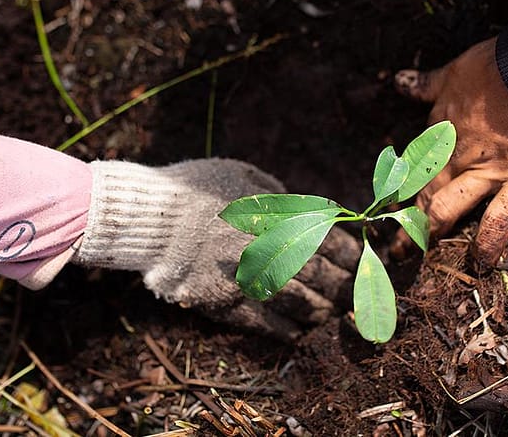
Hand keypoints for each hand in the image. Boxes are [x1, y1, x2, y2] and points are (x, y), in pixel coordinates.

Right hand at [72, 159, 358, 340]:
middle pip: (321, 275)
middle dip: (343, 289)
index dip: (352, 257)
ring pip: (300, 302)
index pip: (330, 240)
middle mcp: (269, 246)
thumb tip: (306, 210)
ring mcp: (248, 276)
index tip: (361, 265)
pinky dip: (286, 330)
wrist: (146, 215)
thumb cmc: (192, 187)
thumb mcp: (241, 175)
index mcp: (277, 214)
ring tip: (328, 316)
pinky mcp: (224, 300)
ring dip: (320, 312)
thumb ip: (278, 195)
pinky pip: (265, 323)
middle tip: (353, 299)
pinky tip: (297, 333)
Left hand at [393, 37, 507, 265]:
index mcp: (443, 126)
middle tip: (394, 243)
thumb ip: (429, 83)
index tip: (391, 202)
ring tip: (416, 255)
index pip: (415, 162)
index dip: (401, 184)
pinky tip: (481, 263)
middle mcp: (458, 153)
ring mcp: (489, 171)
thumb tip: (400, 82)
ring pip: (448, 207)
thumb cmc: (505, 64)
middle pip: (424, 190)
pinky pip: (499, 219)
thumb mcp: (458, 69)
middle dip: (405, 218)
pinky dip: (489, 243)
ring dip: (429, 233)